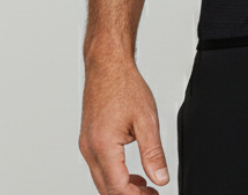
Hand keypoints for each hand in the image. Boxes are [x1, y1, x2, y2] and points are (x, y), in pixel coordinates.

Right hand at [79, 57, 170, 193]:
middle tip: (152, 194)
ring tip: (146, 188)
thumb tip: (161, 178)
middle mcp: (90, 148)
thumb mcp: (146, 120)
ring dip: (122, 188)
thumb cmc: (124, 85)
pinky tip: (132, 175)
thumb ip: (153, 153)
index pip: (118, 187)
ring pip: (102, 180)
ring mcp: (86, 144)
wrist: (107, 65)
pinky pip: (99, 168)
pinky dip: (115, 176)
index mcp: (103, 145)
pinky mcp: (88, 140)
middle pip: (107, 189)